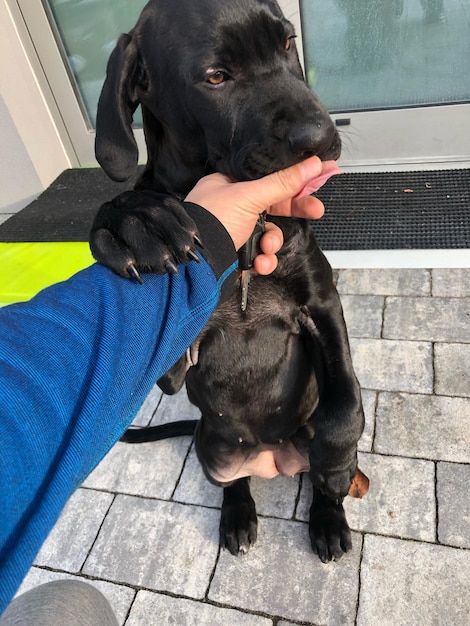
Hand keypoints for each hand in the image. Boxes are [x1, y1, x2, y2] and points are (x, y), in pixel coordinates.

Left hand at [186, 156, 325, 274]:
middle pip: (273, 206)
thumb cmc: (211, 223)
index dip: (292, 181)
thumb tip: (313, 164)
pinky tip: (258, 262)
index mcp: (228, 184)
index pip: (268, 179)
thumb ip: (283, 182)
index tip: (315, 181)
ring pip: (268, 234)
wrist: (196, 265)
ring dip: (273, 243)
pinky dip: (263, 260)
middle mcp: (231, 207)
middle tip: (316, 210)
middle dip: (292, 212)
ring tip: (266, 249)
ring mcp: (234, 231)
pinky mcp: (236, 253)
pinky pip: (260, 254)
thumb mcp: (249, 196)